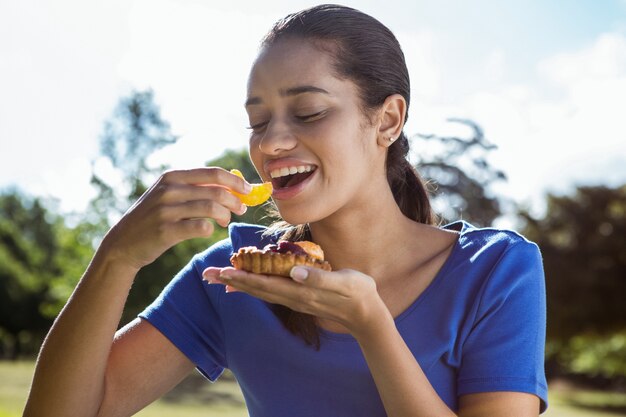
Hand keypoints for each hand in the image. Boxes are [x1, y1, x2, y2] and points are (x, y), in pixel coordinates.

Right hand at [101, 168, 250, 270]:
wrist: (123, 243)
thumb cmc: (153, 218)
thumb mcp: (168, 195)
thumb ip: (195, 188)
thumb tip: (233, 186)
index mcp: (172, 177)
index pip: (213, 173)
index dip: (235, 181)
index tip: (248, 190)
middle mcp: (168, 190)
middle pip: (216, 191)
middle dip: (235, 200)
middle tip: (241, 209)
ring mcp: (165, 210)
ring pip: (211, 208)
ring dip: (225, 215)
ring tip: (225, 221)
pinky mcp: (165, 231)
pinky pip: (200, 227)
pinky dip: (210, 229)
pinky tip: (208, 230)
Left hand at [203, 265, 388, 336]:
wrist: (366, 314)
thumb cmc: (358, 293)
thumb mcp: (344, 283)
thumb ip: (319, 278)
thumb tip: (294, 272)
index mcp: (300, 291)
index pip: (265, 284)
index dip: (242, 277)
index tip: (222, 271)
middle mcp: (293, 297)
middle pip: (256, 289)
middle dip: (232, 280)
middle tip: (208, 274)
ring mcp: (295, 298)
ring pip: (261, 291)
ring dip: (239, 284)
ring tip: (220, 278)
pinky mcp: (298, 297)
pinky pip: (270, 291)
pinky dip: (254, 286)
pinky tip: (246, 283)